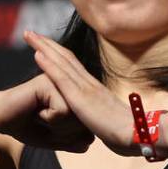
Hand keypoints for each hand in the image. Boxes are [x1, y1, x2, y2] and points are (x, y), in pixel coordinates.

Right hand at [0, 74, 94, 152]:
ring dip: (57, 126)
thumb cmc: (26, 127)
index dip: (70, 137)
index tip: (51, 130)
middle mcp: (70, 87)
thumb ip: (72, 142)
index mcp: (73, 97)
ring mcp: (61, 82)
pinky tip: (36, 111)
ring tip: (41, 116)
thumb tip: (89, 142)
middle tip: (45, 124)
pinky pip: (63, 111)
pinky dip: (49, 119)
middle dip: (64, 133)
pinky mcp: (50, 83)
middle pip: (84, 122)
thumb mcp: (54, 139)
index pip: (88, 125)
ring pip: (76, 117)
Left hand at [24, 31, 135, 155]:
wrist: (138, 135)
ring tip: (29, 35)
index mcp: (96, 89)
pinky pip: (62, 77)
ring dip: (43, 47)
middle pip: (65, 57)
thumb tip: (102, 122)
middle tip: (31, 33)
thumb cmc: (130, 134)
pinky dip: (48, 64)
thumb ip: (104, 119)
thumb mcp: (112, 124)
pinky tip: (36, 54)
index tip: (44, 45)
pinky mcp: (81, 98)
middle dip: (47, 44)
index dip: (58, 54)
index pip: (73, 66)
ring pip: (61, 61)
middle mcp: (90, 83)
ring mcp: (86, 88)